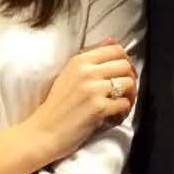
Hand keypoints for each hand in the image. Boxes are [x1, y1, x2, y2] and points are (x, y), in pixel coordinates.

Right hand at [27, 39, 137, 166]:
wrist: (43, 132)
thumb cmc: (55, 107)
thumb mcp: (69, 75)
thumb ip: (91, 59)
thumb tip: (111, 40)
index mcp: (79, 61)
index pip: (115, 50)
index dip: (125, 60)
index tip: (124, 72)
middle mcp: (86, 72)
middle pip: (125, 66)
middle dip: (130, 78)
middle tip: (125, 91)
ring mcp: (93, 89)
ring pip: (129, 84)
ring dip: (129, 96)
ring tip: (120, 104)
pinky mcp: (99, 107)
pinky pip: (125, 104)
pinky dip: (123, 111)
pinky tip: (114, 116)